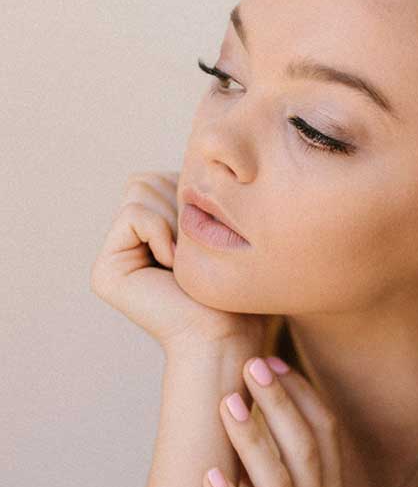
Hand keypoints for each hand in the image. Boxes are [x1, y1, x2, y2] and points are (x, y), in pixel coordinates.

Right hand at [90, 171, 268, 353]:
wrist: (229, 335)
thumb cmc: (241, 291)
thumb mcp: (225, 229)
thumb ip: (199, 194)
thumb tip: (200, 151)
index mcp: (155, 236)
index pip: (162, 178)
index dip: (191, 193)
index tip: (210, 235)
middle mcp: (130, 245)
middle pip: (147, 179)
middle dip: (180, 203)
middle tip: (196, 249)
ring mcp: (116, 258)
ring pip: (140, 188)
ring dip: (174, 219)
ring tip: (186, 259)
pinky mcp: (106, 271)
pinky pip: (134, 213)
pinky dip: (162, 232)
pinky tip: (174, 268)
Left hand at [201, 354, 349, 486]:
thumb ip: (294, 480)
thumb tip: (261, 424)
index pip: (326, 438)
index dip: (303, 398)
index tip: (276, 363)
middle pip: (305, 450)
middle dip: (279, 404)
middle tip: (252, 364)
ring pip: (279, 485)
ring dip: (253, 441)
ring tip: (228, 403)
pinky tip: (210, 477)